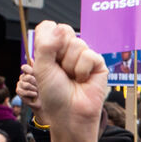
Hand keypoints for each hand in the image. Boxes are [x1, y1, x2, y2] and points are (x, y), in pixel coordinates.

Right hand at [17, 60, 43, 121]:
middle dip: (34, 81)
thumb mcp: (47, 77)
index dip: (28, 69)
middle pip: (25, 76)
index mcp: (31, 72)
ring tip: (38, 91)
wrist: (48, 103)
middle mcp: (24, 77)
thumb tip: (33, 59)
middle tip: (39, 85)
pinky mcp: (20, 92)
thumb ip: (40, 68)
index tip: (33, 73)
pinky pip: (21, 91)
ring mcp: (21, 84)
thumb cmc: (50, 90)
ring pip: (23, 83)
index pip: (25, 67)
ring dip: (33, 88)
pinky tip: (35, 96)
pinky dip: (30, 93)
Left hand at [30, 21, 106, 141]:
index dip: (47, 40)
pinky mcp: (98, 64)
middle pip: (65, 31)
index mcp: (52, 48)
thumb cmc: (53, 95)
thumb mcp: (41, 67)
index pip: (49, 27)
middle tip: (60, 71)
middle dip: (59, 53)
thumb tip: (61, 28)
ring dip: (70, 65)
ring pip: (77, 44)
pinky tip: (83, 81)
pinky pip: (89, 55)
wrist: (69, 114)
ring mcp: (84, 56)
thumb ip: (46, 44)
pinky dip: (82, 70)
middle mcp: (68, 50)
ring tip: (72, 79)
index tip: (46, 59)